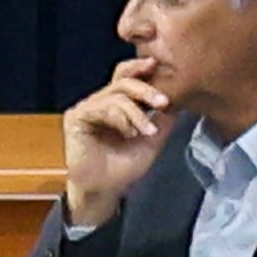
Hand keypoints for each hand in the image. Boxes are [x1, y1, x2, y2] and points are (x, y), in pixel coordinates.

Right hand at [60, 63, 173, 226]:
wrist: (105, 190)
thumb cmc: (125, 167)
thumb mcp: (153, 139)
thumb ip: (163, 118)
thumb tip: (180, 98)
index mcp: (117, 104)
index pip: (128, 77)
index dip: (140, 69)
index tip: (159, 66)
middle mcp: (101, 101)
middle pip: (123, 81)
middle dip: (146, 89)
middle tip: (164, 102)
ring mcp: (87, 108)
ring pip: (116, 96)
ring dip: (137, 113)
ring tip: (148, 132)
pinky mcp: (76, 117)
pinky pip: (102, 108)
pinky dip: (121, 119)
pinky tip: (130, 134)